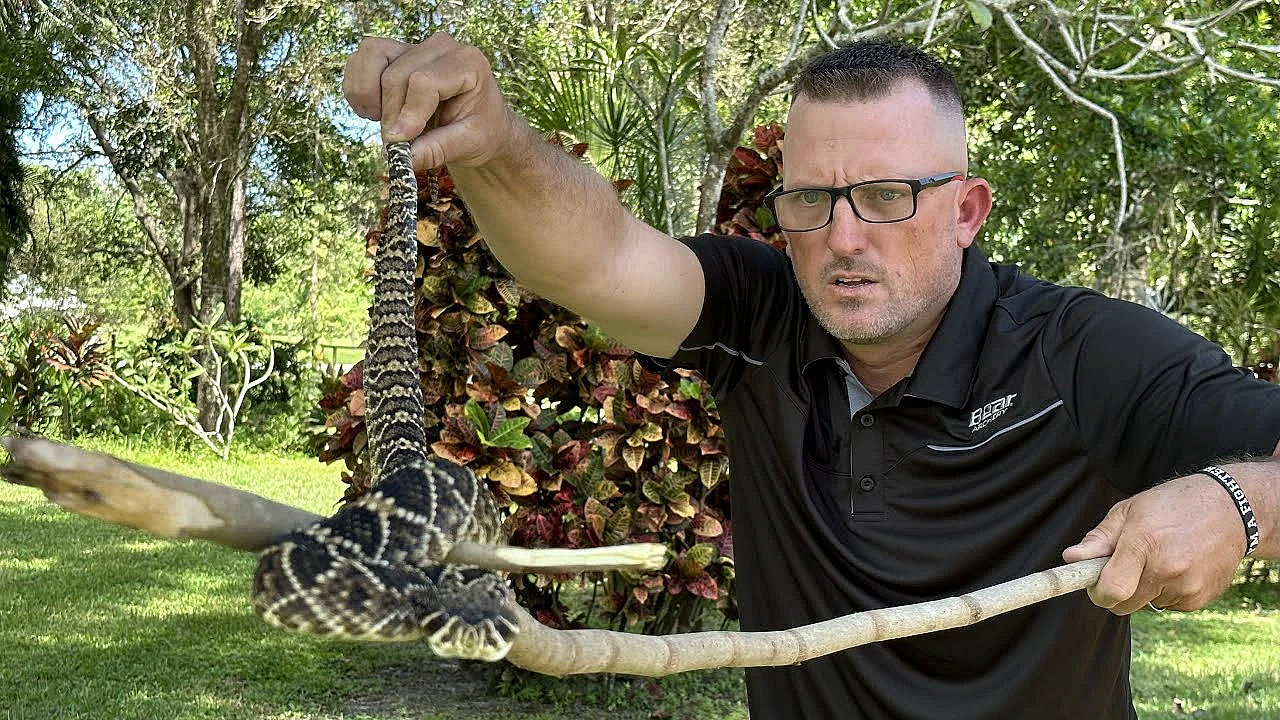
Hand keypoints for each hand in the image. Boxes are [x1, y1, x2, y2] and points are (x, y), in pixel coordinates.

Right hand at [342, 34, 517, 169]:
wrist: (477, 124)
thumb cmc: (480, 132)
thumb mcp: (470, 145)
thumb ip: (439, 150)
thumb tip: (405, 160)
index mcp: (468, 63)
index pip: (423, 81)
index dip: (408, 114)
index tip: (402, 142)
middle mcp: (440, 46)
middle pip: (395, 75)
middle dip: (390, 114)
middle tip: (395, 144)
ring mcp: (415, 46)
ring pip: (372, 55)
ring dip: (366, 93)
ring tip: (380, 120)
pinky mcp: (395, 53)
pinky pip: (361, 60)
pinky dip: (358, 87)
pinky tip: (373, 111)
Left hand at [1062, 473, 1245, 613]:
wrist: (1232, 509)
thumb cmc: (1173, 504)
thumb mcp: (1129, 510)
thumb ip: (1098, 539)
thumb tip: (1070, 558)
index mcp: (1144, 544)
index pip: (1111, 590)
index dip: (1097, 592)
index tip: (1094, 584)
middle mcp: (1168, 569)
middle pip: (1124, 605)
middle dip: (1116, 592)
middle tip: (1121, 569)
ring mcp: (1187, 586)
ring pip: (1146, 605)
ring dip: (1143, 590)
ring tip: (1157, 559)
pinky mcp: (1201, 598)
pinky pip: (1169, 604)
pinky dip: (1166, 592)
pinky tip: (1178, 566)